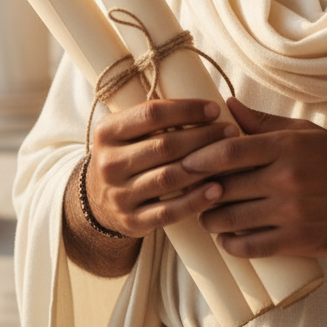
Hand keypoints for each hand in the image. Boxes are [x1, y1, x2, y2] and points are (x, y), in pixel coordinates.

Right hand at [85, 97, 237, 237]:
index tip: (215, 108)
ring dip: (204, 166)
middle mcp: (109, 163)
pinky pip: (168, 212)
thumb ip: (154, 117)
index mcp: (107, 131)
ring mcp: (119, 195)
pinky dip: (194, 201)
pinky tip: (217, 190)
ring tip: (230, 156)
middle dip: (203, 136)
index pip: (152, 113)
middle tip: (231, 130)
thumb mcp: (126, 130)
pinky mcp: (131, 222)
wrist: (96, 199)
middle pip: (164, 145)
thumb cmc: (126, 153)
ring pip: (168, 178)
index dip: (187, 109)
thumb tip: (205, 104)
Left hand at [181, 97, 326, 259]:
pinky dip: (231, 244)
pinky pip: (251, 246)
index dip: (200, 158)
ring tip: (206, 215)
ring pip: (232, 219)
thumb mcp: (305, 132)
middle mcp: (286, 178)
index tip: (184, 162)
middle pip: (225, 186)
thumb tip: (228, 105)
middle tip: (188, 192)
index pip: (230, 151)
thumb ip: (263, 122)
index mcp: (286, 147)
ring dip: (211, 220)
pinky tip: (226, 239)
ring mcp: (291, 212)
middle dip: (200, 191)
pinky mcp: (297, 240)